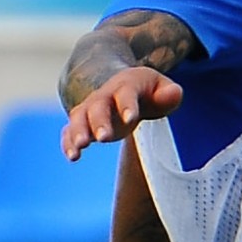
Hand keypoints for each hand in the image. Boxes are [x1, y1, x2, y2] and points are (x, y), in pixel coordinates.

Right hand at [62, 66, 184, 156]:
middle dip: (99, 122)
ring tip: (77, 152)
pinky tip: (72, 157)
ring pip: (79, 118)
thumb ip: (169, 94)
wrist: (123, 84)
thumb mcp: (162, 87)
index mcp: (126, 85)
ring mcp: (91, 108)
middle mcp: (104, 96)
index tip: (130, 119)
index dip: (128, 106)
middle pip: (98, 107)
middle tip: (102, 138)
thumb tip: (174, 94)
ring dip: (77, 134)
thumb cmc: (148, 91)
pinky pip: (70, 131)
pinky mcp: (83, 122)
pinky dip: (68, 142)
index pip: (126, 94)